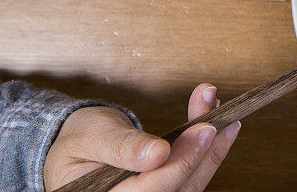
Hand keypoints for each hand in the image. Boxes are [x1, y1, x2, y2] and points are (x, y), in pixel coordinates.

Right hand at [44, 83, 239, 190]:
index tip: (204, 131)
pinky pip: (191, 173)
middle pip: (179, 186)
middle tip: (216, 118)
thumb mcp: (92, 136)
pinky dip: (205, 147)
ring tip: (219, 112)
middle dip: (202, 150)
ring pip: (191, 180)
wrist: (78, 144)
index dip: (182, 162)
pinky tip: (216, 123)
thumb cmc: (78, 141)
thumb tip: (157, 153)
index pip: (152, 189)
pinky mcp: (167, 187)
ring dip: (209, 146)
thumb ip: (122, 146)